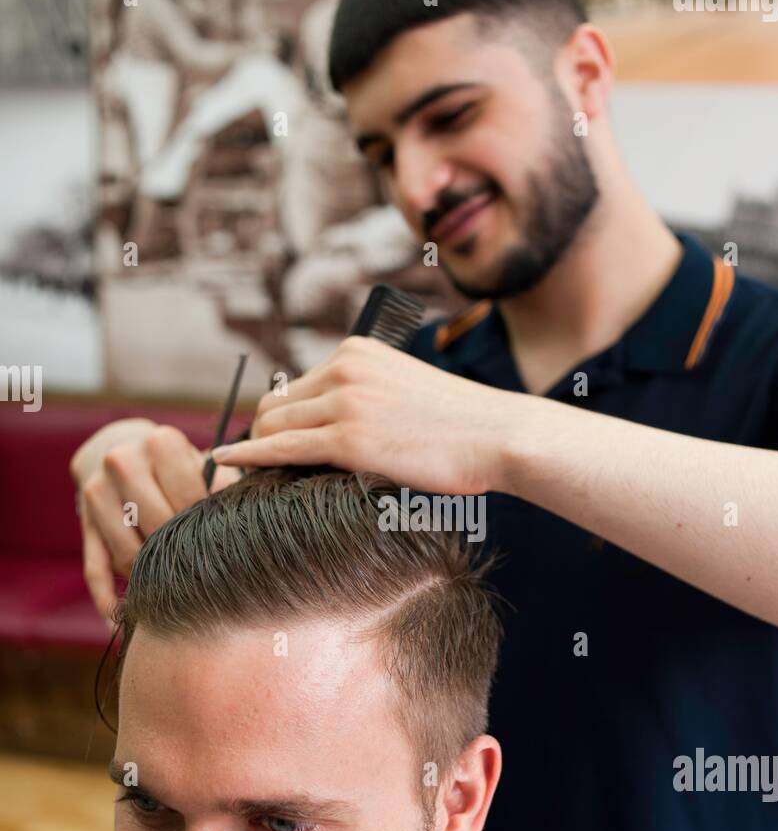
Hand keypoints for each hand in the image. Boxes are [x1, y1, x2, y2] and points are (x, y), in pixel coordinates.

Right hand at [70, 419, 240, 622]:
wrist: (117, 453)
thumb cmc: (176, 468)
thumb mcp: (202, 466)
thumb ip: (227, 488)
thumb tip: (246, 526)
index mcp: (160, 442)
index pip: (188, 496)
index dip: (205, 525)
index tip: (217, 539)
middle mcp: (123, 461)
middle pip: (157, 525)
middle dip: (179, 550)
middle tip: (199, 568)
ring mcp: (97, 493)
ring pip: (127, 552)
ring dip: (150, 576)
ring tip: (173, 587)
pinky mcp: (84, 524)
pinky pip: (95, 569)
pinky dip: (107, 598)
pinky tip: (120, 619)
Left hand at [211, 337, 514, 494]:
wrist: (497, 435)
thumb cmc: (461, 425)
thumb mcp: (404, 390)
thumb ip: (367, 397)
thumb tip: (335, 427)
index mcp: (357, 353)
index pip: (297, 385)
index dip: (282, 418)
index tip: (273, 443)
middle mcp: (344, 369)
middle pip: (275, 403)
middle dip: (264, 435)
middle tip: (258, 468)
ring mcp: (345, 402)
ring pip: (273, 426)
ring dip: (259, 452)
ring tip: (247, 478)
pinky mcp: (349, 439)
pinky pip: (282, 449)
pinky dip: (248, 457)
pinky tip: (226, 464)